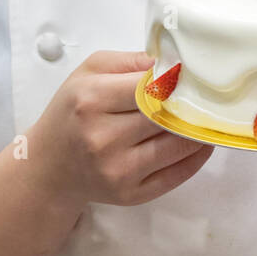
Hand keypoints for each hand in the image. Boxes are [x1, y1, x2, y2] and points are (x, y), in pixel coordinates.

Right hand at [29, 49, 213, 208]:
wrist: (49, 167)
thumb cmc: (71, 111)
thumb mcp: (89, 72)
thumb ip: (130, 61)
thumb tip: (171, 62)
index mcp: (92, 100)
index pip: (148, 87)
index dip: (174, 80)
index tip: (191, 75)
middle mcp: (103, 138)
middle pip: (165, 116)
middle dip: (190, 104)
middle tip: (206, 94)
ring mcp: (118, 170)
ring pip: (177, 146)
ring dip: (198, 130)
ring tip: (206, 115)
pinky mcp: (130, 195)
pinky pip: (176, 175)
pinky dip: (196, 157)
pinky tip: (200, 142)